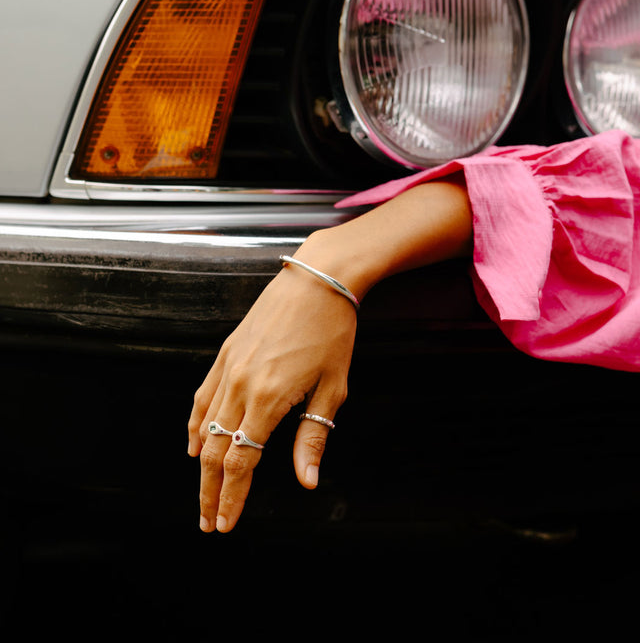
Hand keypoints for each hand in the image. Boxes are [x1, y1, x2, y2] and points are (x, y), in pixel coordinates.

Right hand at [187, 263, 356, 532]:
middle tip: (209, 522)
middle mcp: (241, 385)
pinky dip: (193, 425)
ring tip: (202, 492)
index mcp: (269, 398)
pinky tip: (193, 443)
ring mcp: (229, 367)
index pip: (241, 461)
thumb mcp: (332, 387)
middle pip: (214, 451)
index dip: (232, 497)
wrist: (317, 280)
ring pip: (202, 427)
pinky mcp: (226, 352)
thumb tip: (307, 481)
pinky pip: (202, 396)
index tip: (227, 523)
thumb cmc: (332, 332)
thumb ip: (314, 437)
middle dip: (209, 491)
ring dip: (199, 464)